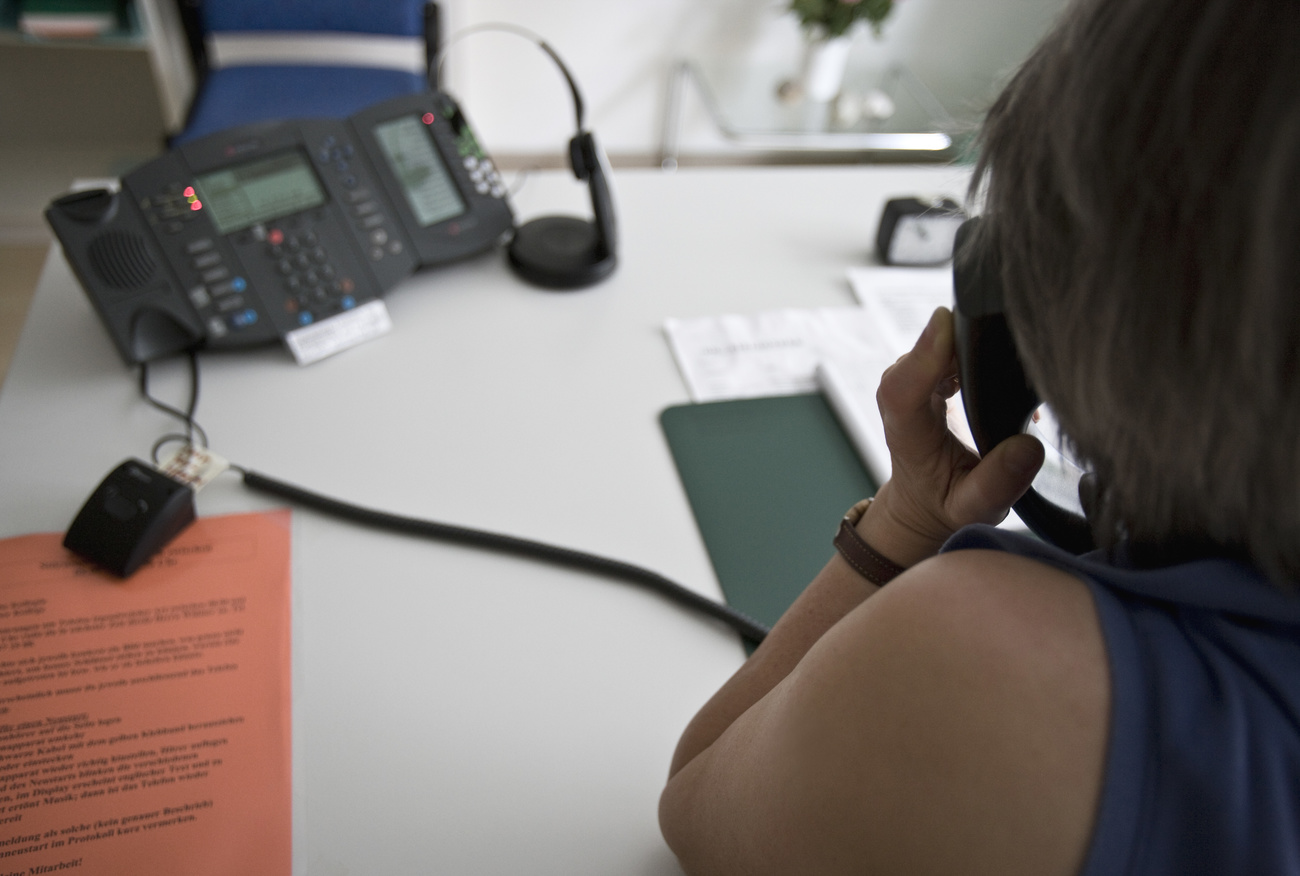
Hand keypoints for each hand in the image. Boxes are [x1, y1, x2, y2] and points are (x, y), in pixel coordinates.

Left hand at [860, 307, 1044, 566]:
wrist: (923, 499)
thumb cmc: (945, 502)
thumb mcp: (972, 507)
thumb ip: (997, 483)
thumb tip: (1029, 446)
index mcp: (907, 432)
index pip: (902, 386)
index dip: (924, 353)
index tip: (947, 323)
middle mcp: (903, 398)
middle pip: (926, 350)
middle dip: (968, 337)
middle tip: (1022, 342)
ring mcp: (915, 378)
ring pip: (941, 339)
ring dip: (979, 337)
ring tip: (1022, 354)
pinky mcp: (929, 368)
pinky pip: (952, 340)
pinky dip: (980, 341)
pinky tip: (1006, 358)